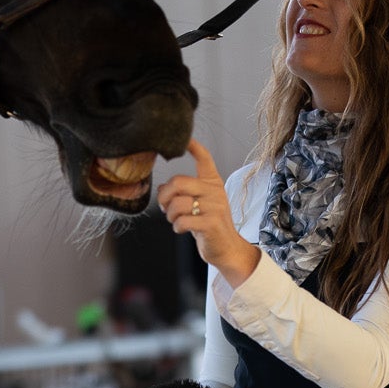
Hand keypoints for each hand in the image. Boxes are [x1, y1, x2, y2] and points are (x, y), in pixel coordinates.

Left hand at [158, 137, 260, 288]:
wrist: (227, 248)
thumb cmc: (209, 225)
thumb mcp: (199, 204)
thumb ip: (182, 193)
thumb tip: (161, 189)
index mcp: (212, 183)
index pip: (204, 158)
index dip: (193, 146)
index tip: (185, 139)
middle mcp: (215, 191)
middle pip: (178, 182)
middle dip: (164, 197)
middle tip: (165, 207)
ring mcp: (214, 207)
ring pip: (177, 203)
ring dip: (169, 215)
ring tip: (175, 220)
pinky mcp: (211, 223)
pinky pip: (182, 221)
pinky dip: (177, 227)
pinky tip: (182, 229)